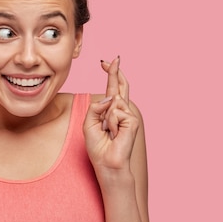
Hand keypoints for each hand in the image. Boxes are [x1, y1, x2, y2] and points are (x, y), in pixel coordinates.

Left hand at [84, 56, 139, 170]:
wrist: (107, 163)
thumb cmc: (98, 147)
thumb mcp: (89, 124)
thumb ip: (95, 108)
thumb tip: (111, 97)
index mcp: (110, 111)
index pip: (111, 89)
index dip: (110, 74)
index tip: (106, 62)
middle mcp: (122, 111)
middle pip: (120, 87)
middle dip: (115, 72)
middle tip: (115, 58)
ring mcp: (129, 115)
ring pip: (113, 103)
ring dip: (106, 118)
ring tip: (109, 133)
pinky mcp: (132, 121)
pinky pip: (115, 112)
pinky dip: (111, 123)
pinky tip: (115, 134)